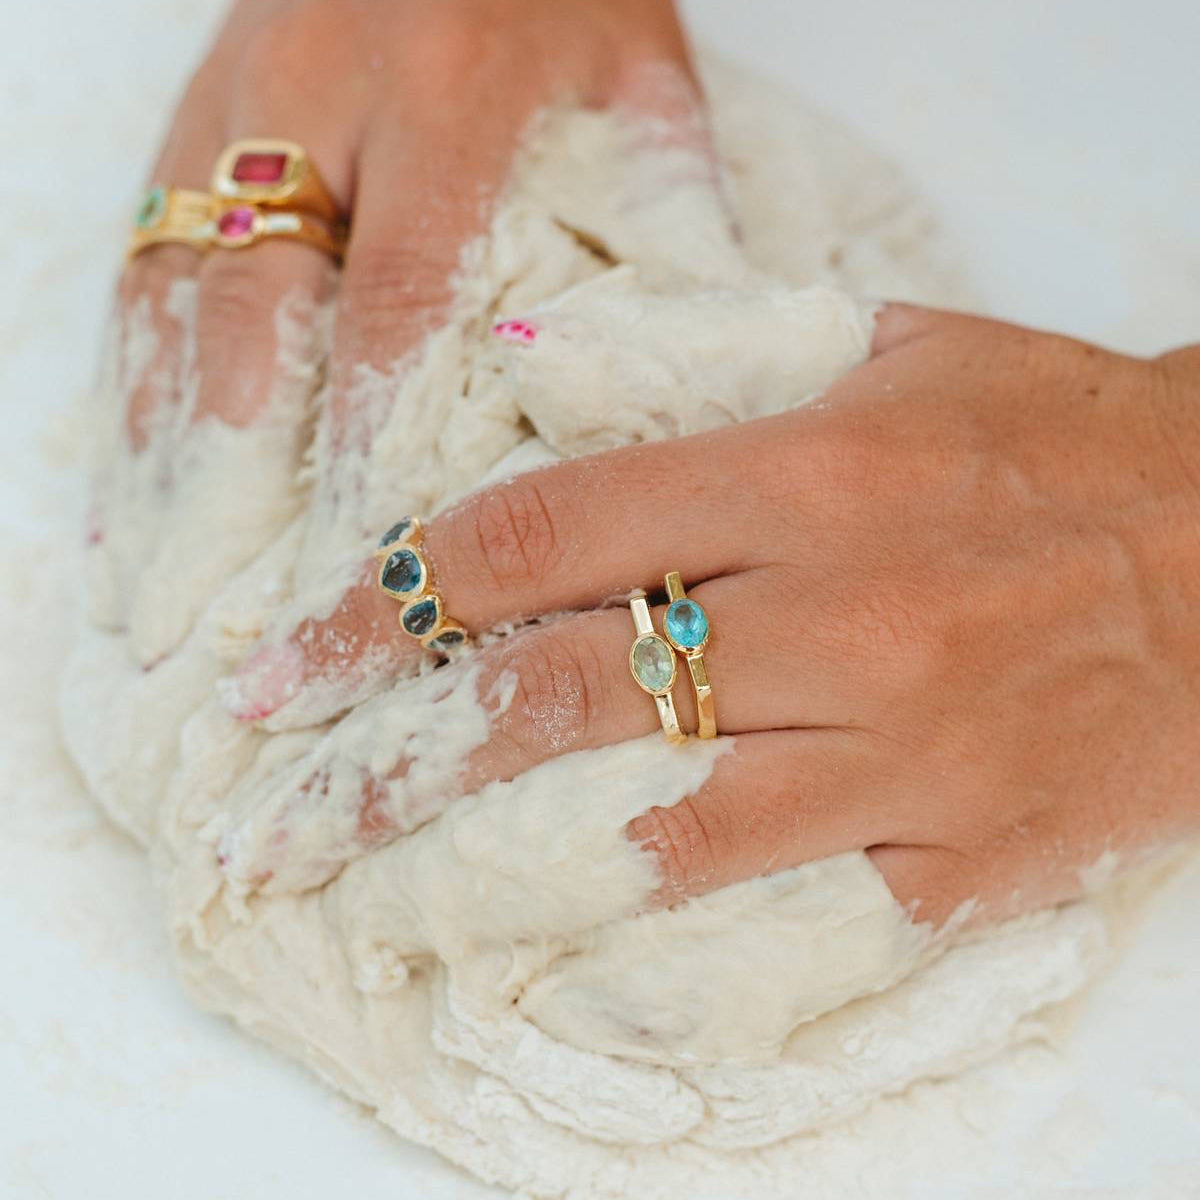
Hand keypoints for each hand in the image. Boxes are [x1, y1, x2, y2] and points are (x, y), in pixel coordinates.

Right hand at [95, 0, 704, 664]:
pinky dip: (133, 389)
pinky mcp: (188, 117)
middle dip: (238, 483)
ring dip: (165, 459)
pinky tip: (131, 484)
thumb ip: (656, 222)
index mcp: (452, 103)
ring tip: (156, 587)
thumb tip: (681, 385)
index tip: (361, 568)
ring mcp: (235, 107)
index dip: (372, 449)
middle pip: (262, 321)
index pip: (400, 308)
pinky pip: (141, 267)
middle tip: (229, 617)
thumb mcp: (637, 86)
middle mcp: (321, 102)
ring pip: (177, 304)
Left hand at [215, 304, 1199, 922]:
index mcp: (806, 473)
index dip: (394, 601)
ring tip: (380, 893)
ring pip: (650, 823)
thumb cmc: (1068, 444)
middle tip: (279, 814)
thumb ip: (723, 369)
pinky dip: (663, 916)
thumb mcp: (897, 356)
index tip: (294, 663)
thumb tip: (555, 378)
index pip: (542, 534)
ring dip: (500, 865)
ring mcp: (895, 752)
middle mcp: (835, 614)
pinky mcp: (953, 855)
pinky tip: (576, 934)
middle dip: (396, 759)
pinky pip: (771, 901)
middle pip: (561, 693)